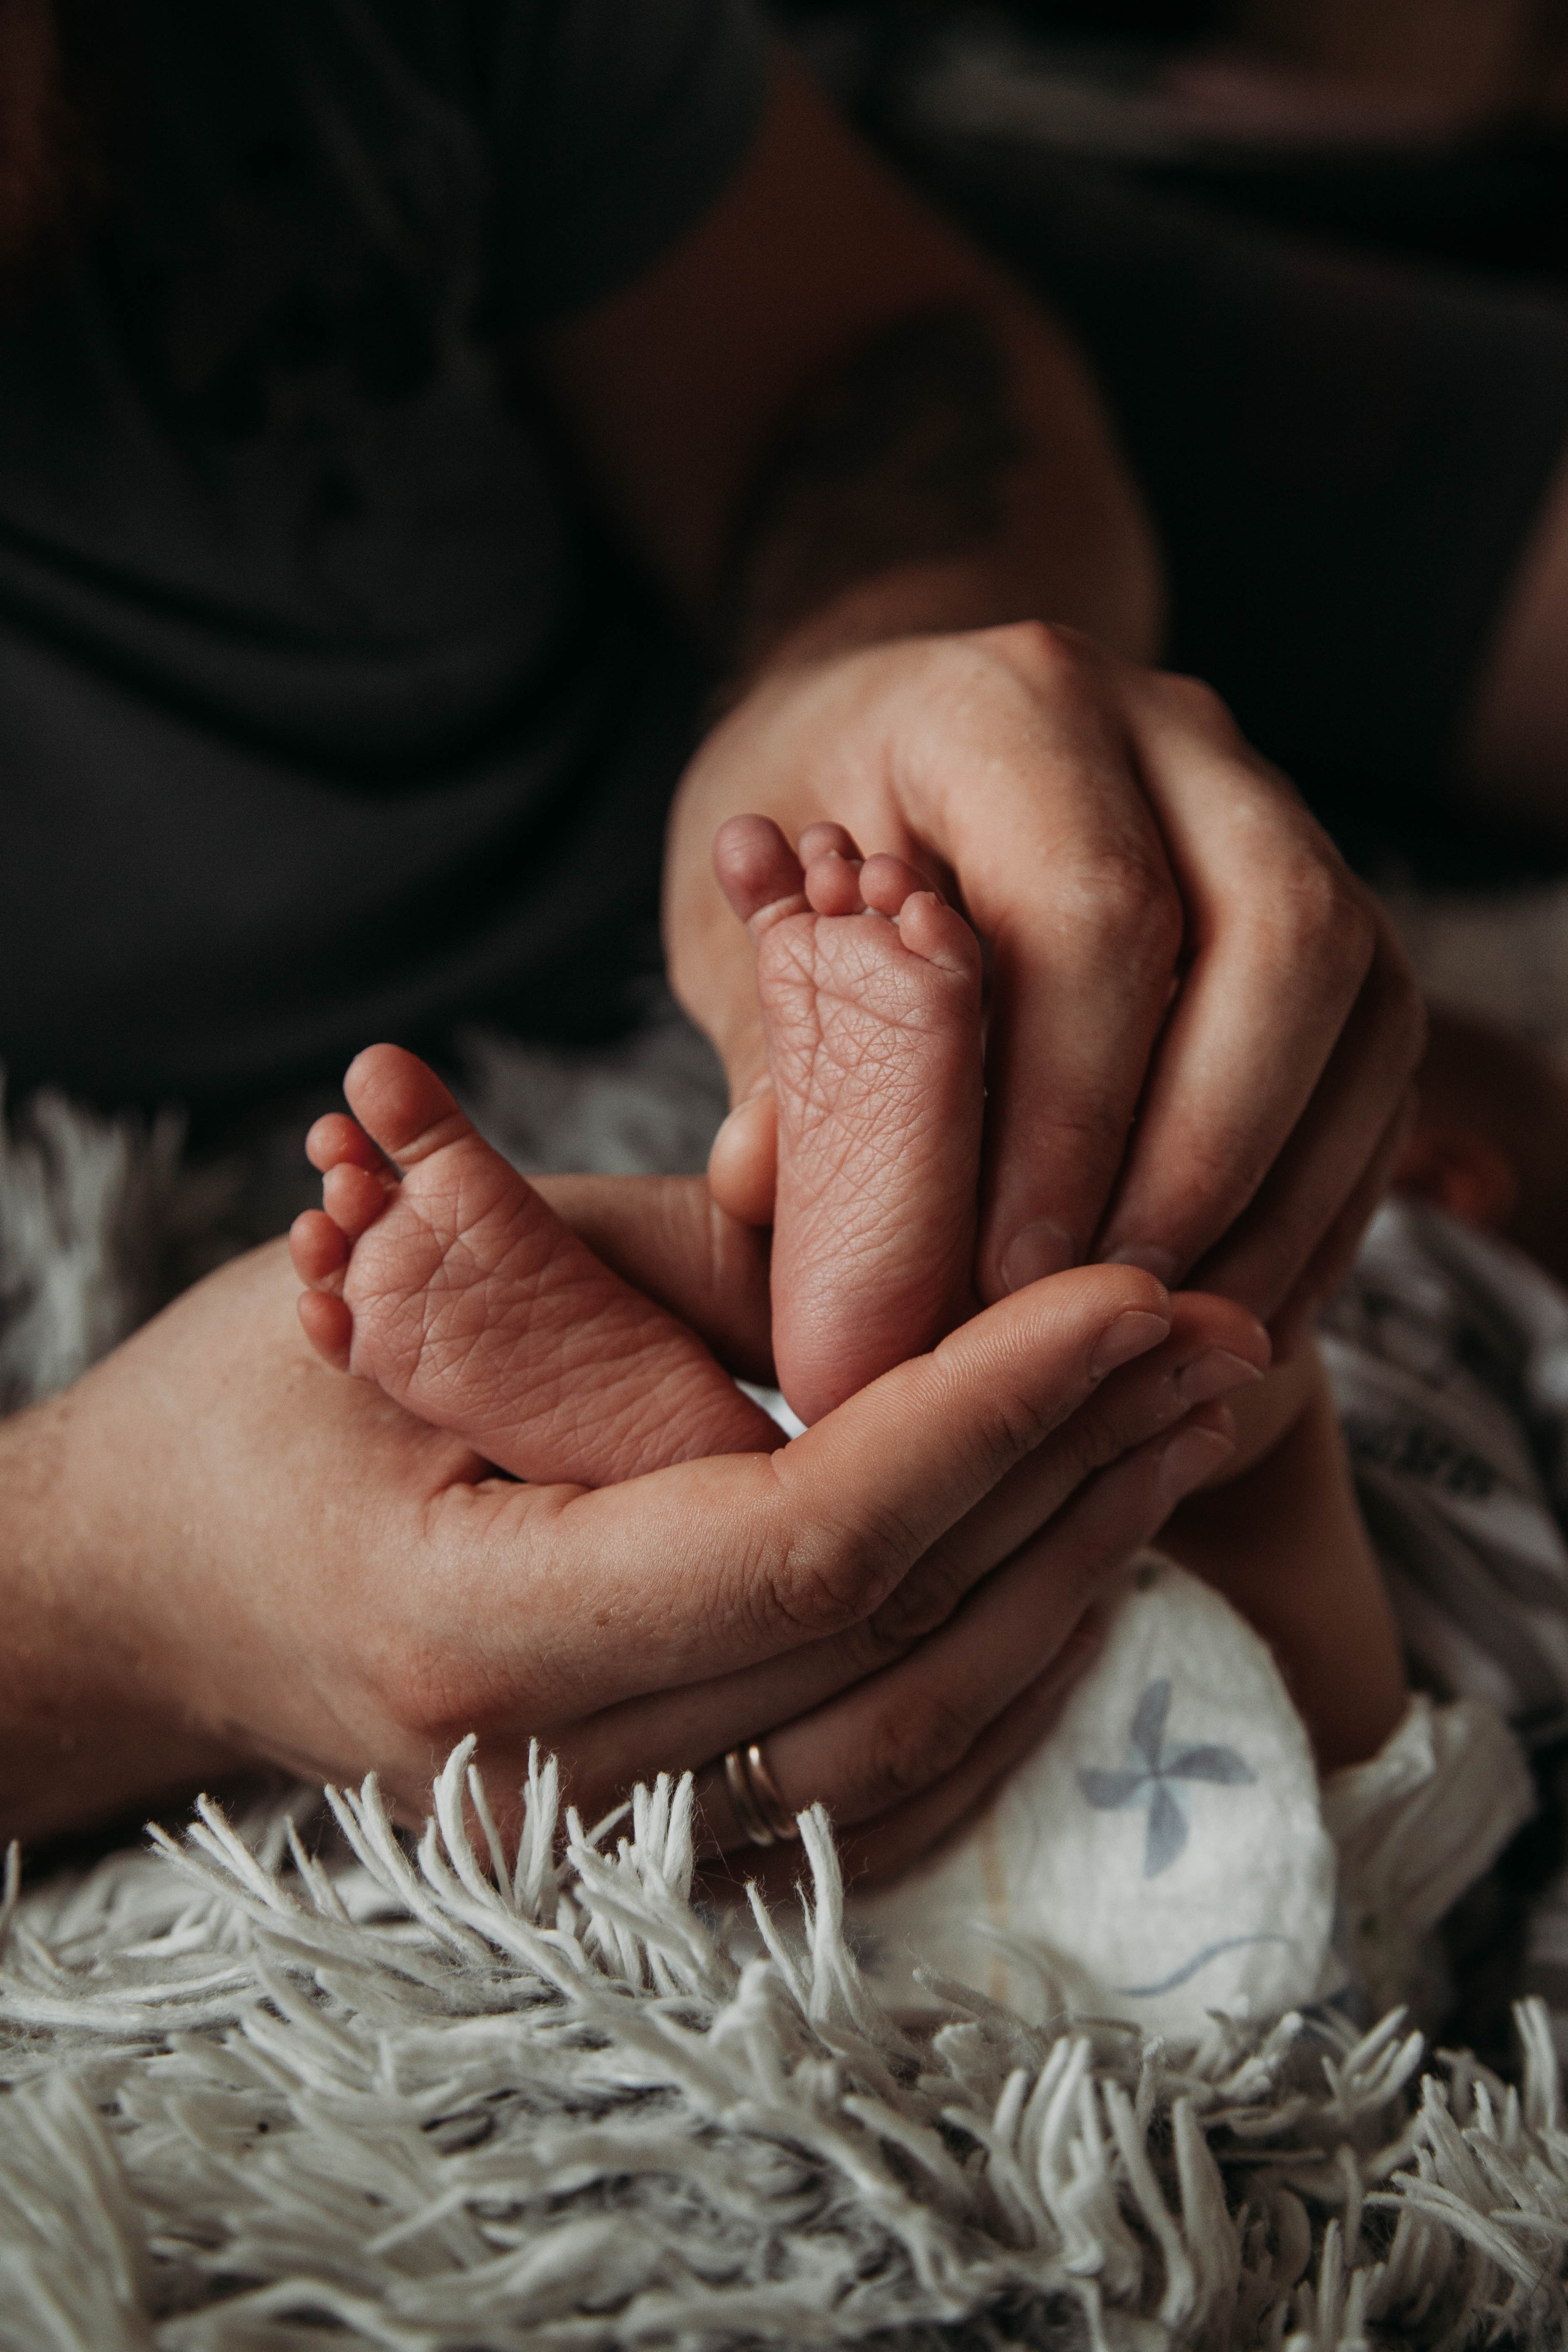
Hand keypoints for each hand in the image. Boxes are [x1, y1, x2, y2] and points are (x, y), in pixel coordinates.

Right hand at [0, 1214, 1262, 1860]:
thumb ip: (663, 1267)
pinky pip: (878, 1801)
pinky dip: (1004, 1688)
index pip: (810, 1531)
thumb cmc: (242, 1409)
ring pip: (915, 1742)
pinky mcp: (641, 1854)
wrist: (133, 1594)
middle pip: (894, 1639)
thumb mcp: (408, 1280)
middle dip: (1080, 1472)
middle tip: (1216, 1336)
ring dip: (1072, 1578)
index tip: (1134, 1289)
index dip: (993, 1405)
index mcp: (473, 1622)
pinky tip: (1085, 1568)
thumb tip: (904, 1226)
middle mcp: (546, 1782)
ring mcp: (598, 1851)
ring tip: (1181, 1436)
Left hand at [665, 621, 1423, 1345]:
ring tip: (1185, 1330)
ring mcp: (1274, 811)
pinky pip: (1379, 1053)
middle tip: (1112, 1304)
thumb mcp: (738, 914)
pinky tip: (1241, 1298)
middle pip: (1282, 938)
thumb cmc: (808, 831)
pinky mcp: (1329, 905)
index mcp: (1012, 707)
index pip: (1093, 908)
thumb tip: (770, 1187)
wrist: (890, 737)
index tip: (1010, 1272)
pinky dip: (1320, 1193)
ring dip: (1284, 1193)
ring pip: (1360, 998)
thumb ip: (776, 1046)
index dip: (1069, 1112)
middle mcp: (1176, 732)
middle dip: (1207, 1154)